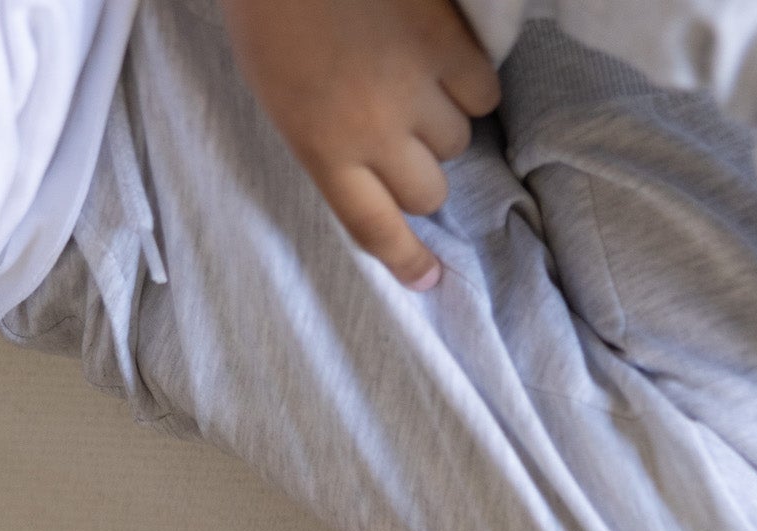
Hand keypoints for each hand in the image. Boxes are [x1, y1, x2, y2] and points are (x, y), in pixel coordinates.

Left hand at [222, 0, 500, 287]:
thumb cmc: (274, 10)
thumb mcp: (277, 93)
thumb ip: (327, 144)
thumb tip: (382, 183)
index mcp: (319, 145)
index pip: (373, 227)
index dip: (406, 259)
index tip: (429, 278)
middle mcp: (370, 129)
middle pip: (427, 192)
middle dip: (420, 167)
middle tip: (403, 127)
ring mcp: (412, 86)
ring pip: (457, 142)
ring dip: (442, 116)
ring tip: (412, 74)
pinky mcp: (446, 43)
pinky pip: (482, 93)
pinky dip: (469, 78)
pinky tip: (440, 51)